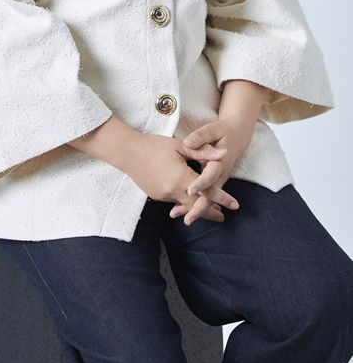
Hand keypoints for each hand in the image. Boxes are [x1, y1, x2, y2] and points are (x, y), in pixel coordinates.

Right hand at [123, 133, 239, 221]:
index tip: (235, 205)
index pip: (208, 191)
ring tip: (209, 211)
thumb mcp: (180, 146)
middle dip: (211, 212)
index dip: (223, 198)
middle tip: (222, 216)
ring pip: (185, 206)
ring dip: (197, 209)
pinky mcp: (156, 196)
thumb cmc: (154, 146)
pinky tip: (188, 202)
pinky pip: (174, 202)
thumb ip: (203, 152)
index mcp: (182, 178)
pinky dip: (184, 203)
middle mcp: (173, 191)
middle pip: (198, 207)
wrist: (128, 152)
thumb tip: (224, 154)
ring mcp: (164, 196)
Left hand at [169, 119, 248, 224]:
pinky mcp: (215, 181)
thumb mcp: (212, 130)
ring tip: (177, 215)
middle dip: (199, 207)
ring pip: (208, 197)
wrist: (237, 136)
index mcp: (220, 161)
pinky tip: (180, 209)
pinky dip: (194, 202)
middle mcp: (221, 173)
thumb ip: (200, 137)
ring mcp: (219, 179)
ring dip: (195, 208)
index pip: (211, 175)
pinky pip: (206, 195)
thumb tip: (188, 142)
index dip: (201, 184)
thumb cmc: (222, 132)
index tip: (190, 191)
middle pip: (211, 194)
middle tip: (187, 219)